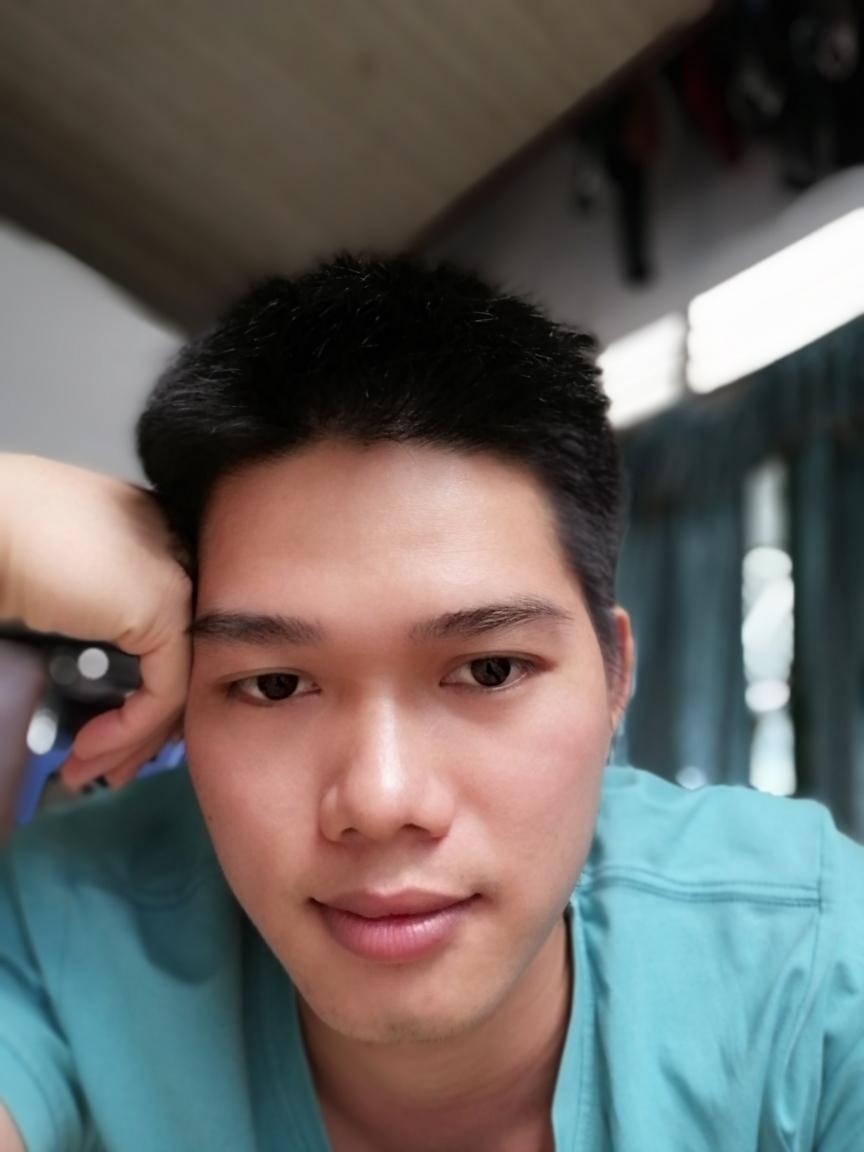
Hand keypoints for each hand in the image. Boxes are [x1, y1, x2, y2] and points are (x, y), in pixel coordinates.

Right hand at [0, 455, 191, 787]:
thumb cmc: (10, 544)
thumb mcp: (70, 589)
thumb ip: (105, 618)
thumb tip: (117, 683)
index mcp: (159, 539)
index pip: (175, 635)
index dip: (150, 692)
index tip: (116, 734)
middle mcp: (179, 553)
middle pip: (183, 660)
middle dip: (147, 726)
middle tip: (110, 766)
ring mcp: (178, 575)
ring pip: (178, 680)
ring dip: (132, 739)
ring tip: (89, 770)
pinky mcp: (166, 603)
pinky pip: (165, 689)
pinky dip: (131, 729)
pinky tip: (92, 747)